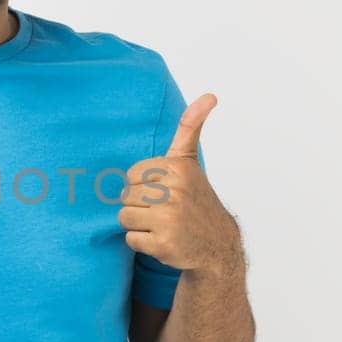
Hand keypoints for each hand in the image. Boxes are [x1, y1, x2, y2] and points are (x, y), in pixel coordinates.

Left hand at [119, 93, 241, 272]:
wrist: (217, 245)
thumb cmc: (196, 199)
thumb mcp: (190, 161)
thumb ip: (190, 128)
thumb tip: (209, 95)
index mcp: (178, 168)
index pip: (132, 175)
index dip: (143, 186)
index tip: (164, 192)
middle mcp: (175, 191)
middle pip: (126, 196)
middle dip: (140, 206)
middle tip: (164, 212)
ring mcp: (169, 219)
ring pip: (124, 217)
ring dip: (139, 225)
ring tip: (162, 226)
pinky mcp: (163, 244)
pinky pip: (131, 239)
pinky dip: (143, 244)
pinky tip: (163, 241)